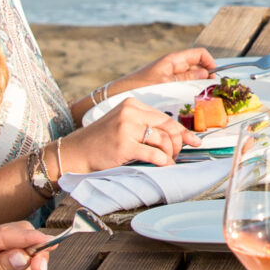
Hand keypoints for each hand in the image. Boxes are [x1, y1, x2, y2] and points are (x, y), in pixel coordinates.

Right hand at [59, 100, 195, 171]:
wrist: (75, 152)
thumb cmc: (101, 141)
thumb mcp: (122, 124)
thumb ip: (144, 125)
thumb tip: (175, 136)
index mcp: (132, 104)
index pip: (165, 117)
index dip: (182, 131)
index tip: (194, 140)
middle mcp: (130, 112)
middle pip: (168, 126)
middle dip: (179, 143)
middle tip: (178, 154)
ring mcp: (127, 128)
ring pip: (163, 139)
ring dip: (170, 154)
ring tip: (167, 161)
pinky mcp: (124, 145)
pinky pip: (154, 154)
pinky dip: (164, 161)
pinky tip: (164, 165)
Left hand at [110, 47, 215, 92]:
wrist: (118, 95)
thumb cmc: (138, 86)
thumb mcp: (166, 83)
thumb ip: (187, 78)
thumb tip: (206, 73)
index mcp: (173, 59)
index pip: (200, 54)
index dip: (210, 62)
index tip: (215, 76)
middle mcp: (173, 66)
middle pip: (198, 66)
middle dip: (207, 76)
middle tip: (212, 91)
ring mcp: (171, 76)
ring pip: (192, 78)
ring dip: (199, 86)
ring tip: (202, 99)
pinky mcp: (167, 86)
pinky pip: (184, 86)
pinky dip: (189, 93)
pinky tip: (190, 103)